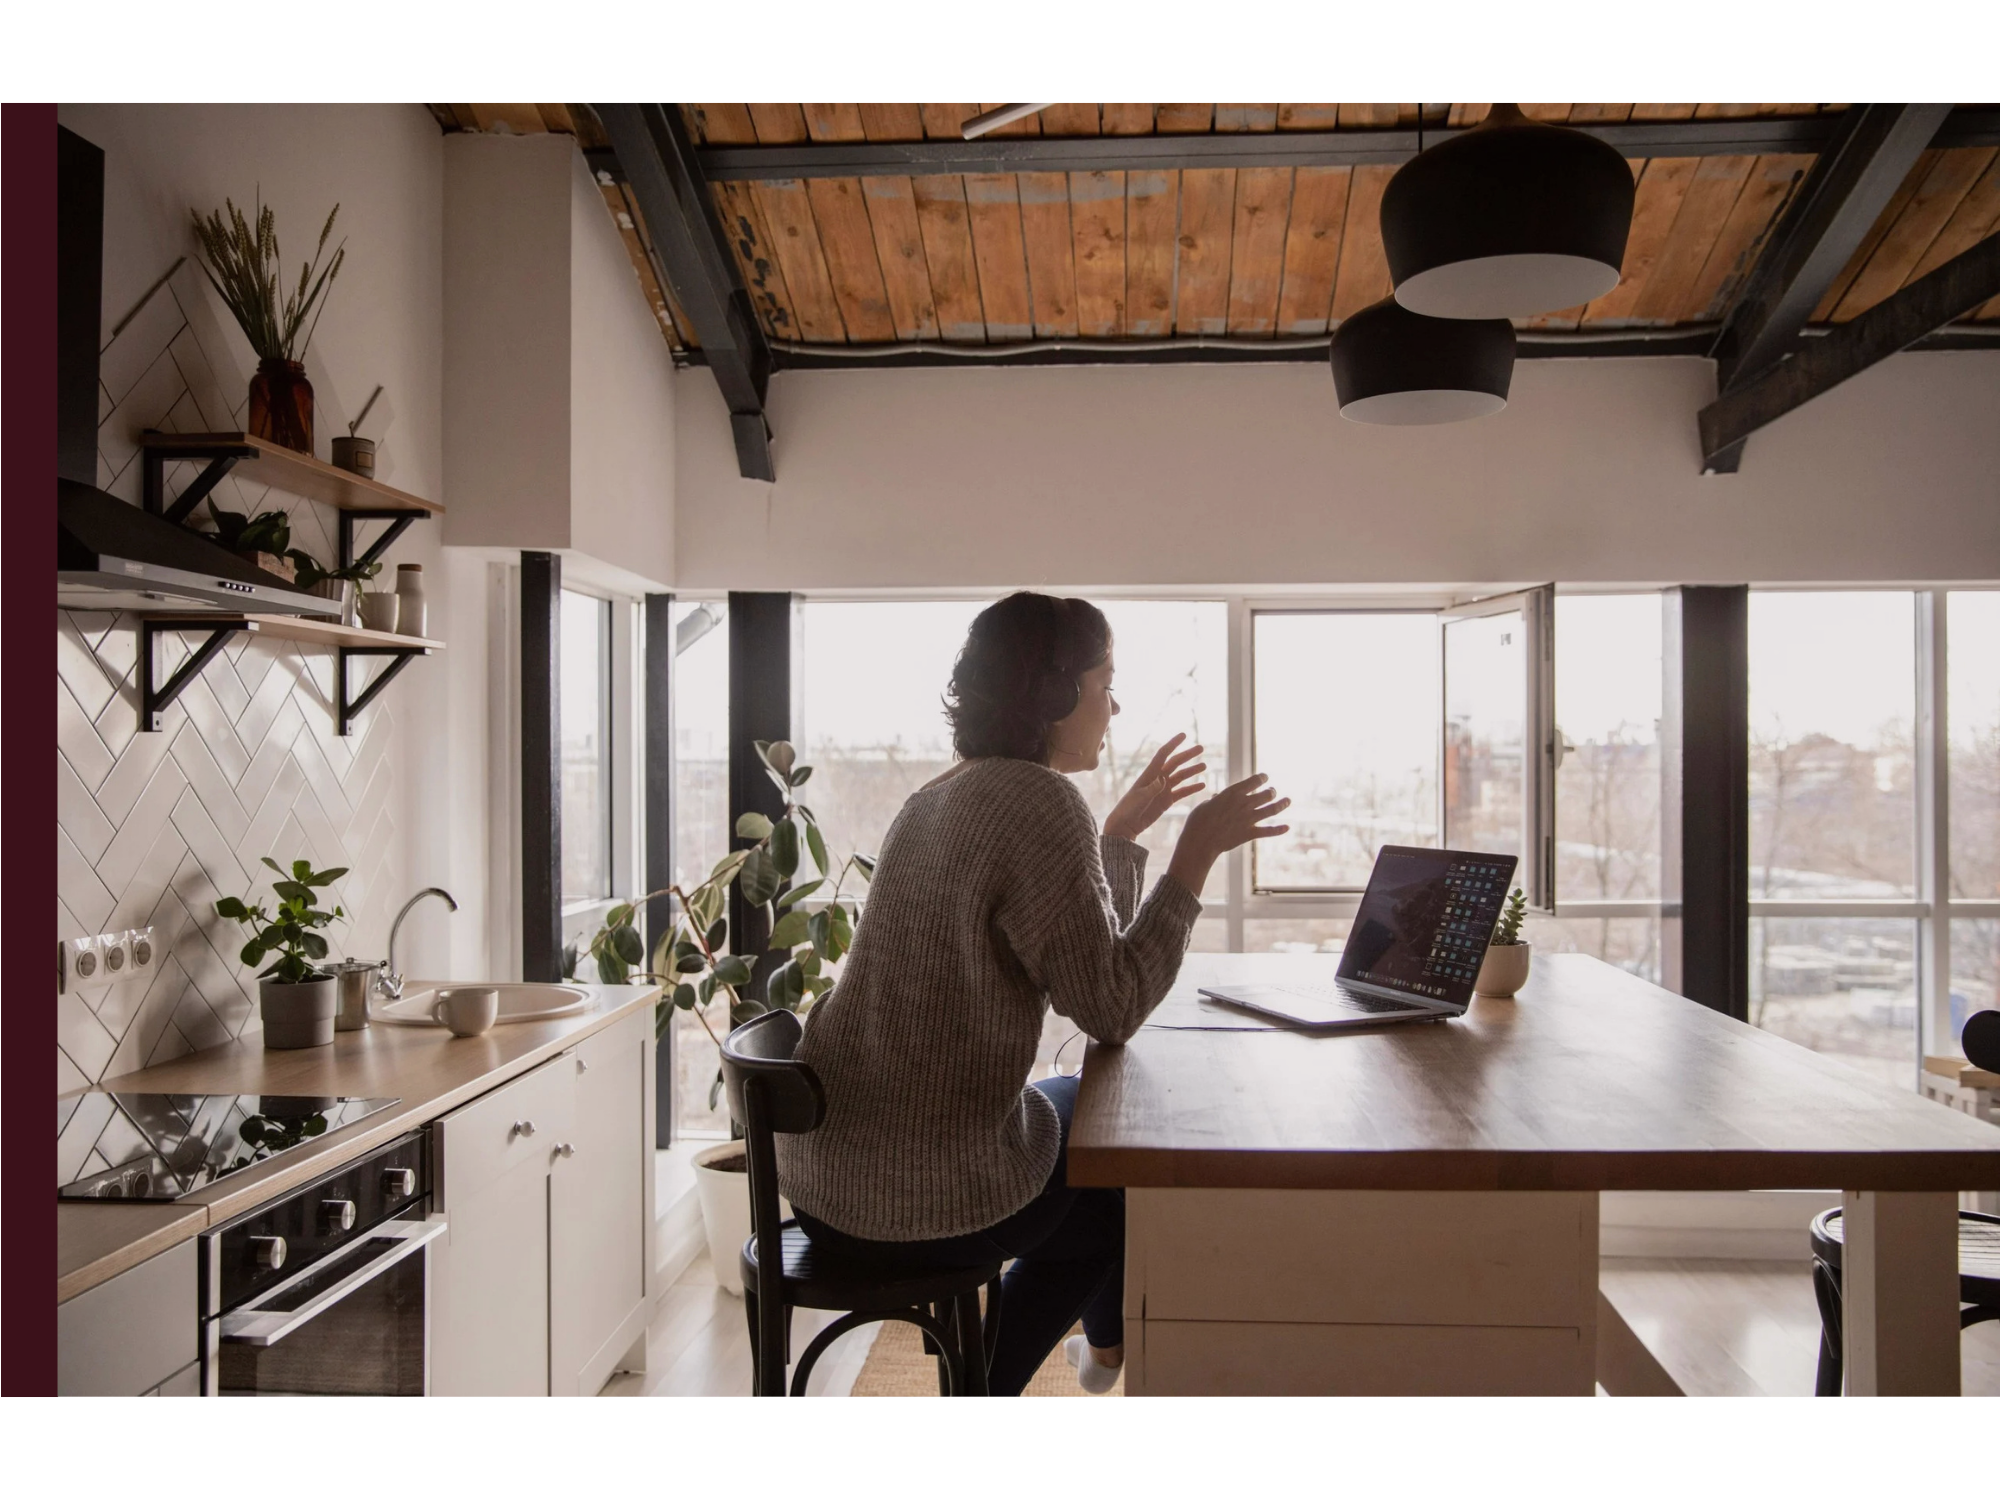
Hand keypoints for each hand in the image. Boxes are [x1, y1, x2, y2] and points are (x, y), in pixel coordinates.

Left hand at [1102, 734, 1207, 841]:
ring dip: (1192, 770)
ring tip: (1204, 766)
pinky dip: (1192, 788)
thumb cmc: (1128, 809)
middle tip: (1201, 748)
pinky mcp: (1167, 801)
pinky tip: (1202, 785)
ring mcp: (1163, 790)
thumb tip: (1163, 780)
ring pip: (1181, 776)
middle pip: (1175, 763)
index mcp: (1150, 774)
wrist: (1126, 824)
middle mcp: (1158, 779)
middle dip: (1188, 755)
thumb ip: (1152, 789)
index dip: (1173, 744)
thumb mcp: (1140, 798)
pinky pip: (1182, 792)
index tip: (1184, 735)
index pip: (1163, 754)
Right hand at [1166, 773, 1290, 897]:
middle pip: (1267, 794)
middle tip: (1272, 791)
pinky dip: (1279, 829)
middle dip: (1272, 791)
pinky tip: (1287, 827)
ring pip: (1272, 809)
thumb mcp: (1206, 804)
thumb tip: (1218, 798)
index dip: (1262, 778)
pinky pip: (1269, 831)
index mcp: (1233, 793)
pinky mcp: (1250, 833)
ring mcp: (1249, 819)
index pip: (1255, 780)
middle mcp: (1244, 803)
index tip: (1264, 778)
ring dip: (1282, 804)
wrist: (1200, 841)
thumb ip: (1217, 800)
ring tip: (1287, 800)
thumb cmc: (1198, 821)